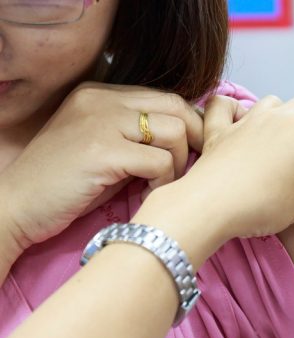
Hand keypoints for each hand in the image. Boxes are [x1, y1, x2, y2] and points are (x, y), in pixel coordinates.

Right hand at [0, 82, 201, 252]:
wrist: (16, 205)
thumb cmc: (65, 184)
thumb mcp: (103, 147)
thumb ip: (137, 135)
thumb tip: (189, 139)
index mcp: (101, 94)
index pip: (166, 97)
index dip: (189, 125)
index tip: (191, 152)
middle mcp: (102, 99)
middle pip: (177, 107)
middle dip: (194, 140)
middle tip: (187, 169)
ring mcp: (101, 122)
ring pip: (174, 132)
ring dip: (179, 163)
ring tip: (161, 183)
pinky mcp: (101, 151)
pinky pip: (160, 162)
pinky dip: (163, 182)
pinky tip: (146, 194)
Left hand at [134, 94, 293, 265]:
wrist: (209, 205)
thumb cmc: (263, 202)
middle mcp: (281, 116)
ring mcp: (248, 120)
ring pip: (276, 103)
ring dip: (288, 119)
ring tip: (290, 146)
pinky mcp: (219, 131)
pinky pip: (225, 109)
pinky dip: (234, 113)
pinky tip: (239, 127)